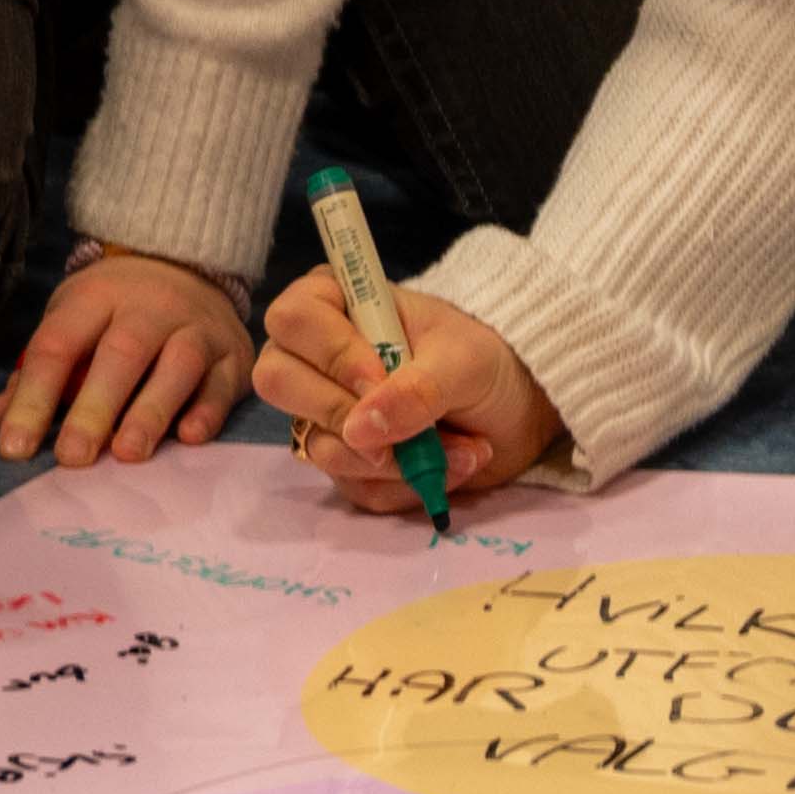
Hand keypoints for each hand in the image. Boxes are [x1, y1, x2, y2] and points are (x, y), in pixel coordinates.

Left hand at [0, 242, 252, 467]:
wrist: (189, 266)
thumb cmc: (116, 311)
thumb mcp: (71, 324)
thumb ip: (35, 376)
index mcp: (95, 298)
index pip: (58, 346)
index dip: (33, 397)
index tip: (15, 448)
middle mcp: (150, 307)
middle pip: (122, 353)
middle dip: (95, 407)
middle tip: (73, 457)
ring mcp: (197, 328)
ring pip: (178, 365)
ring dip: (152, 411)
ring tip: (128, 454)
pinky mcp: (233, 353)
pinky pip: (223, 381)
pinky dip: (208, 410)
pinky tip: (189, 438)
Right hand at [254, 265, 560, 514]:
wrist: (518, 409)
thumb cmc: (486, 360)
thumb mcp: (464, 362)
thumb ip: (416, 388)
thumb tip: (360, 430)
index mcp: (338, 305)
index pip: (293, 319)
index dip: (331, 354)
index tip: (379, 376)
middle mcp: (317, 358)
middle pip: (277, 381)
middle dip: (344, 412)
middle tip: (402, 422)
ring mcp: (327, 414)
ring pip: (319, 446)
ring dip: (397, 459)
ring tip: (460, 447)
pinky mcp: (349, 463)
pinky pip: (355, 488)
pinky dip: (409, 486)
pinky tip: (450, 467)